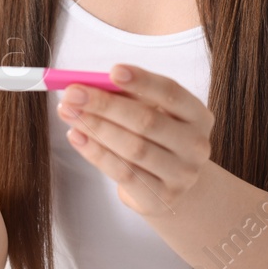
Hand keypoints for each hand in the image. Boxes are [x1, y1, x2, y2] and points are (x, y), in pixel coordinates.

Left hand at [58, 65, 213, 214]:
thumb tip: (91, 84)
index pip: (171, 93)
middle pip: (147, 121)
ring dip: (95, 127)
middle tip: (74, 93)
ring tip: (69, 113)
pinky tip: (76, 137)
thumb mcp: (155, 114)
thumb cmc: (158, 140)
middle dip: (105, 104)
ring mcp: (181, 174)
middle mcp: (196, 145)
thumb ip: (129, 97)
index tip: (113, 71)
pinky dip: (96, 153)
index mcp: (198, 116)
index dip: (143, 81)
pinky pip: (123, 172)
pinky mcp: (161, 197)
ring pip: (133, 148)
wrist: (175, 187)